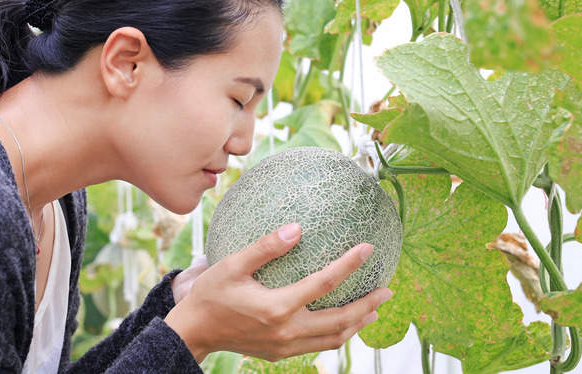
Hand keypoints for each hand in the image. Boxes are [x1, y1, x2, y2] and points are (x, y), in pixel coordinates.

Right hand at [164, 223, 392, 362]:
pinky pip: (318, 345)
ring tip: (374, 310)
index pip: (325, 283)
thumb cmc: (211, 296)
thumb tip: (297, 229)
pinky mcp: (280, 353)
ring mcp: (285, 346)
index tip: (368, 249)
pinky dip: (337, 334)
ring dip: (357, 324)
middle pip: (341, 320)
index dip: (350, 264)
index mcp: (278, 307)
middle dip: (368, 305)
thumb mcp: (232, 265)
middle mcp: (287, 330)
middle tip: (388, 290)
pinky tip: (342, 323)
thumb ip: (265, 248)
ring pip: (333, 339)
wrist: (193, 333)